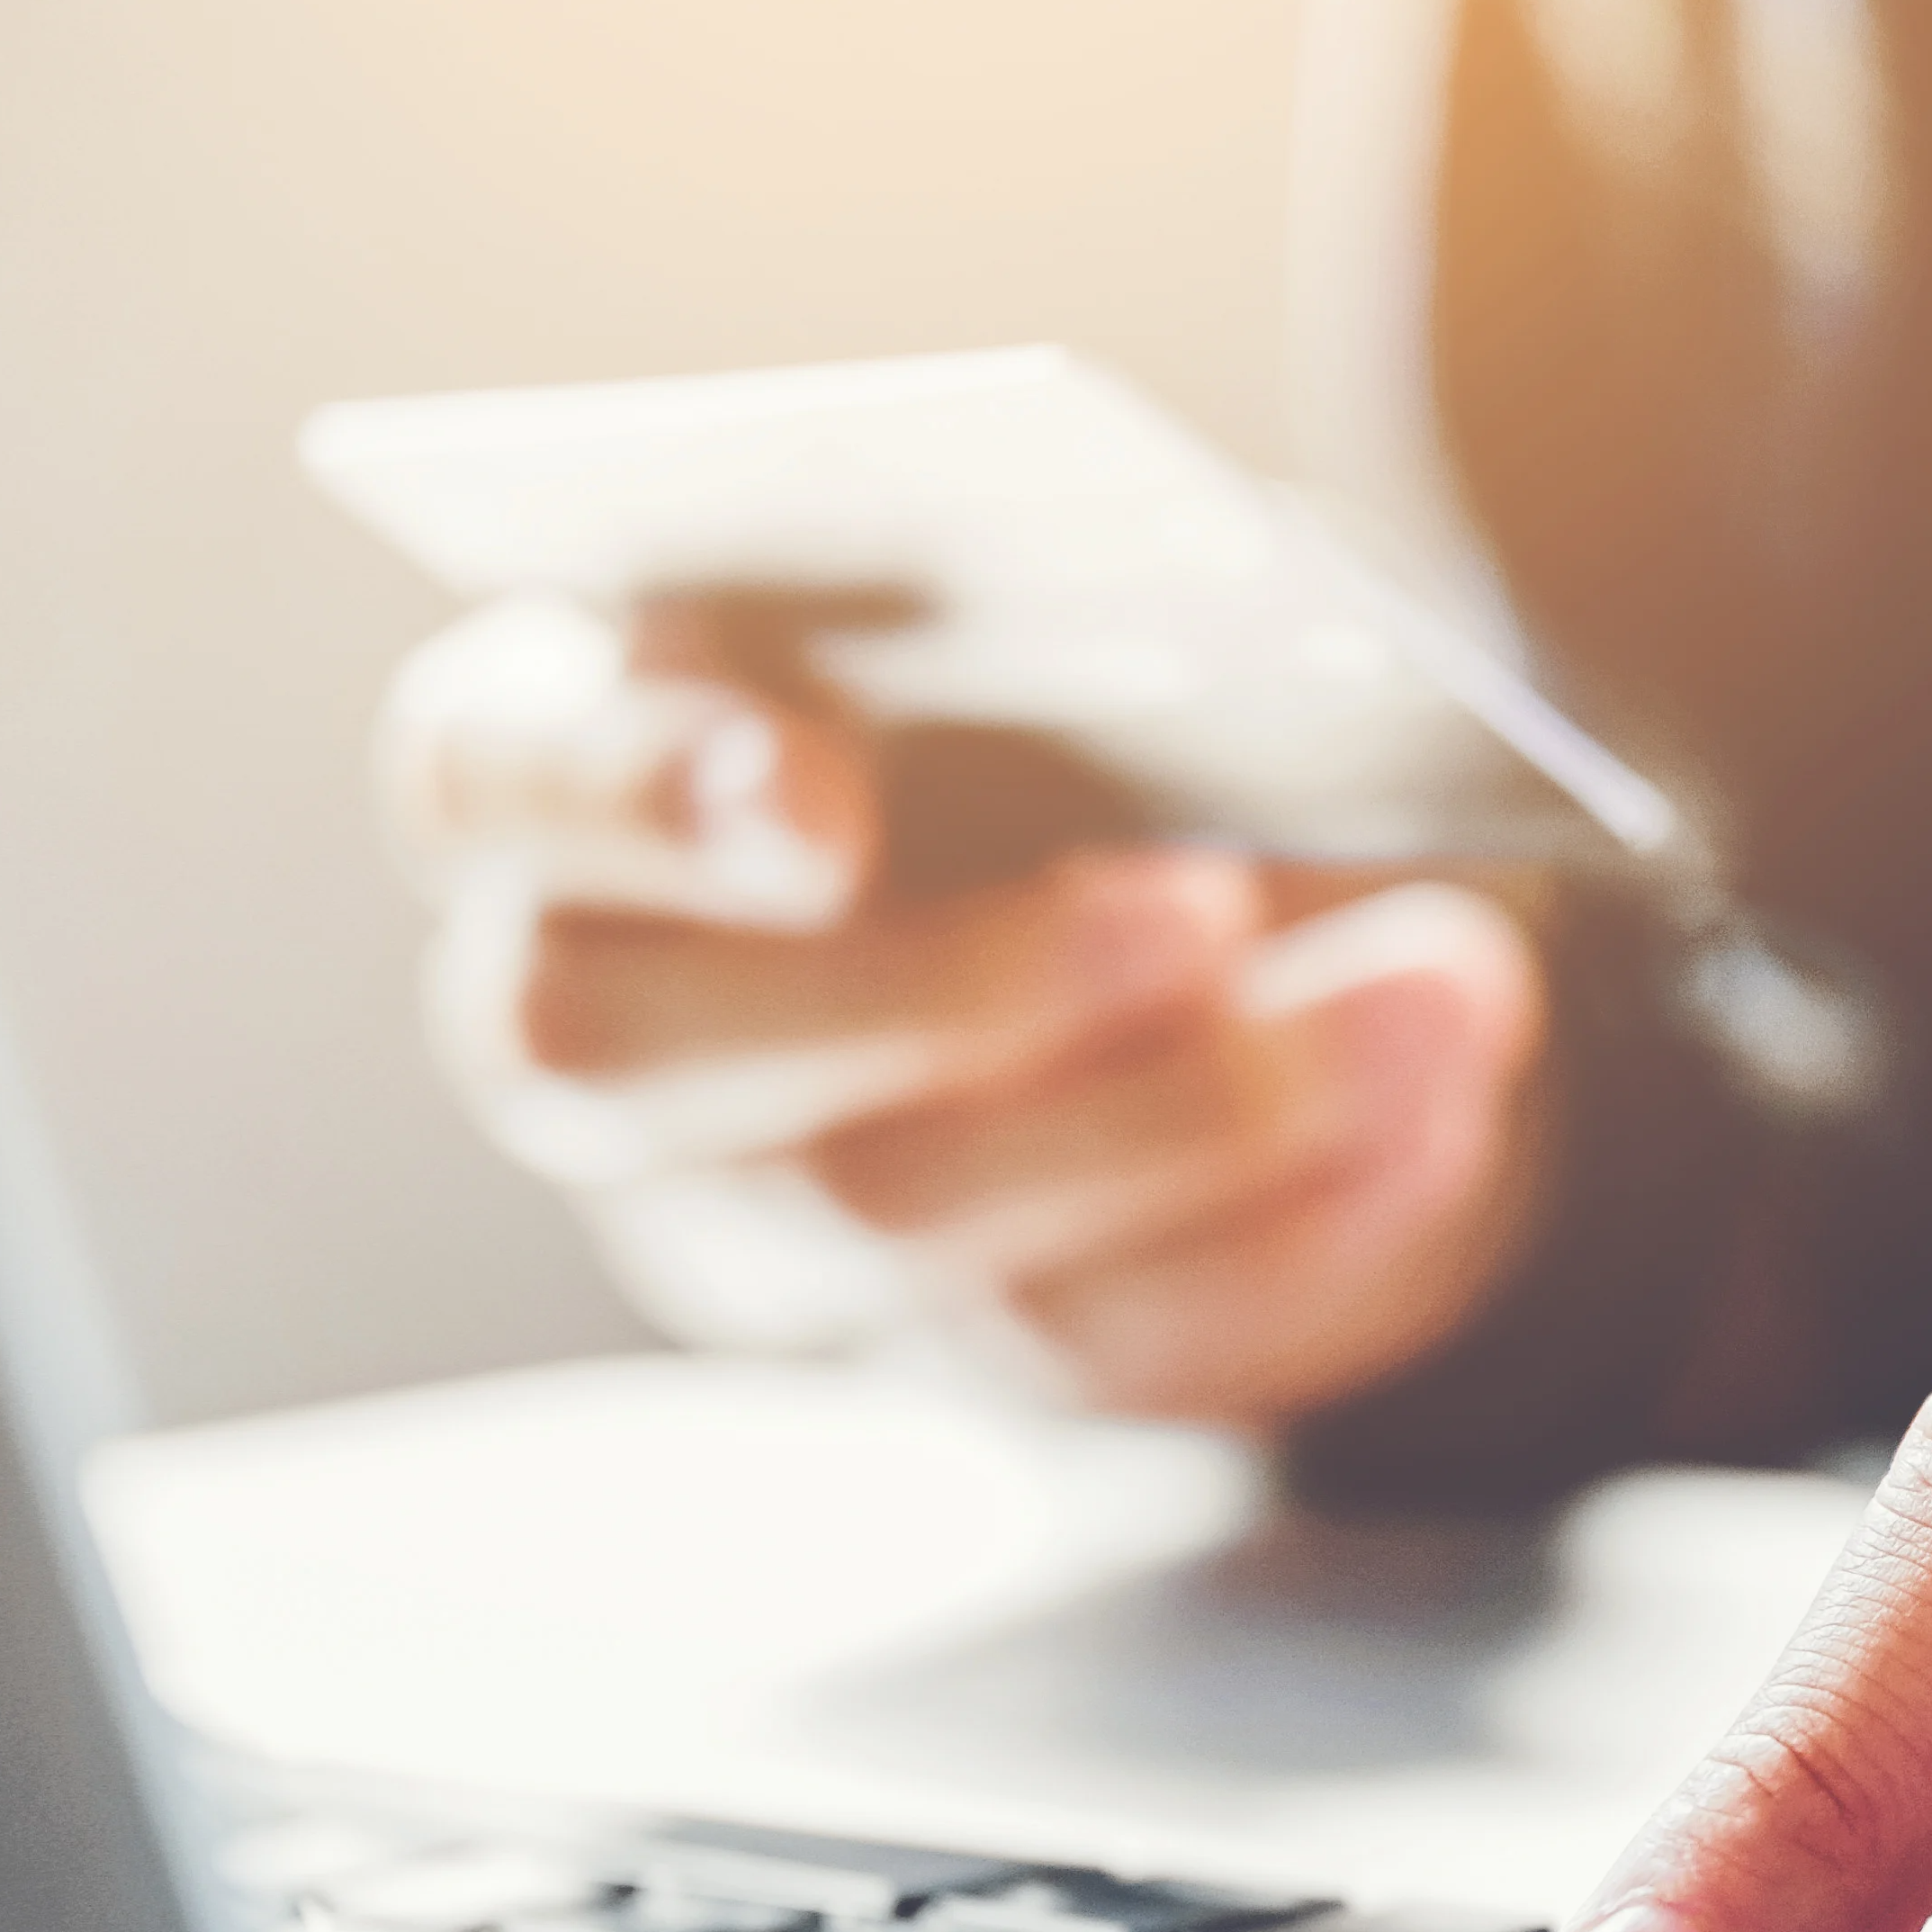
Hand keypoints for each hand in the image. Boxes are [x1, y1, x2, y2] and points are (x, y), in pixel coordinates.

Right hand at [380, 595, 1547, 1425]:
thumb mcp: (1045, 598)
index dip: (620, 787)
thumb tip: (1206, 624)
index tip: (816, 797)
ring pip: (901, 1218)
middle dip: (924, 987)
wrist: (1207, 900)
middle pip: (642, 1055)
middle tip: (1185, 904)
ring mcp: (775, 1221)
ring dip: (1186, 1110)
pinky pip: (1119, 1328)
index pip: (483, 775)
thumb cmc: (1059, 690)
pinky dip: (1309, 1219)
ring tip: (1426, 991)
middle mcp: (617, 1029)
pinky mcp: (986, 1341)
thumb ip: (1039, 589)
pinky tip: (1448, 1106)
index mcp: (568, 782)